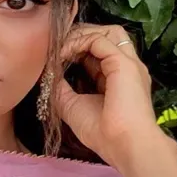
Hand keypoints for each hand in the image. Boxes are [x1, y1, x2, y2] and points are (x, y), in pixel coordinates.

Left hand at [53, 24, 169, 168]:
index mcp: (118, 77)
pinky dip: (77, 43)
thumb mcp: (73, 106)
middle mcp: (126, 66)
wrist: (124, 146)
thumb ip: (62, 87)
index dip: (75, 48)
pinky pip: (97, 40)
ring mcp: (128, 62)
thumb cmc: (102, 132)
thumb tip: (48, 72)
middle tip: (56, 47)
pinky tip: (62, 54)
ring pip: (106, 31)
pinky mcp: (123, 62)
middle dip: (78, 36)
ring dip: (80, 35)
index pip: (98, 50)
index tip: (54, 56)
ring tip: (60, 48)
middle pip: (105, 34)